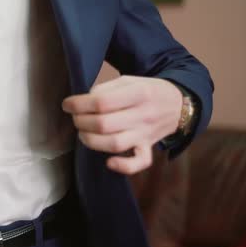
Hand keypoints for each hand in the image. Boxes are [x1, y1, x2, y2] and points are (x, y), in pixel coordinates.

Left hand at [62, 76, 181, 174]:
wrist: (178, 104)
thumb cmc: (147, 91)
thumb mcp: (129, 80)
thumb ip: (106, 88)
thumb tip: (85, 101)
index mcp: (139, 93)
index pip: (102, 102)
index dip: (79, 104)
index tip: (67, 104)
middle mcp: (143, 115)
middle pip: (104, 124)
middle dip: (81, 122)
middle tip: (76, 118)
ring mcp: (146, 134)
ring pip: (114, 144)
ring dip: (91, 141)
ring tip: (83, 133)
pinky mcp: (148, 148)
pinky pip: (139, 163)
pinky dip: (123, 166)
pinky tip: (108, 162)